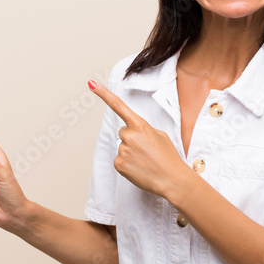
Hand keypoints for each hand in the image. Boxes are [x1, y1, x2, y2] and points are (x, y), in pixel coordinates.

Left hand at [88, 80, 190, 200]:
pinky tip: (139, 168)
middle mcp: (128, 135)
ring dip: (131, 152)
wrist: (172, 179)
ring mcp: (122, 150)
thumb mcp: (160, 136)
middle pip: (123, 132)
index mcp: (140, 125)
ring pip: (122, 147)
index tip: (91, 84)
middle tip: (147, 150)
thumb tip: (133, 132)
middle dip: (132, 139)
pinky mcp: (118, 164)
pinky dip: (127, 164)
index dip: (103, 94)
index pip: (118, 106)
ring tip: (145, 161)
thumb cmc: (168, 157)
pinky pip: (119, 160)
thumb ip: (143, 129)